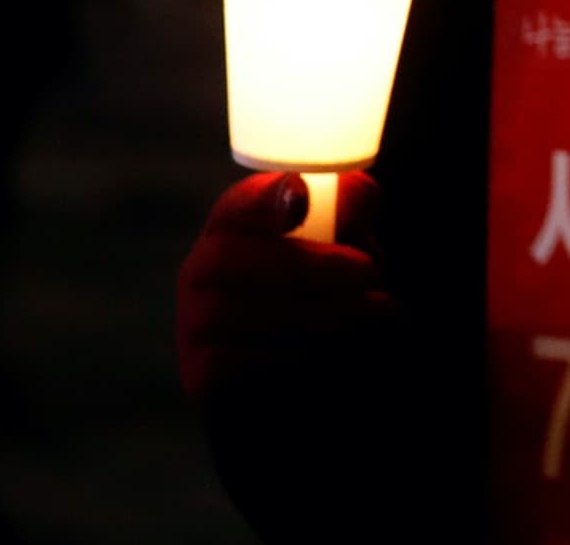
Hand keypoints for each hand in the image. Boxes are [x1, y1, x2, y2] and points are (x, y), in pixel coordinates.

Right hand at [176, 171, 390, 398]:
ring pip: (238, 312)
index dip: (263, 199)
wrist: (311, 372)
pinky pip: (238, 362)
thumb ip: (349, 213)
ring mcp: (193, 323)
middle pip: (229, 257)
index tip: (301, 199)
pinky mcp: (201, 373)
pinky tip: (332, 348)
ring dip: (318, 309)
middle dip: (307, 263)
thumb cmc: (328, 289)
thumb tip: (358, 196)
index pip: (236, 205)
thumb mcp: (345, 244)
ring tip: (376, 308)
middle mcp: (200, 271)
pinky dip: (293, 353)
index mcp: (232, 227)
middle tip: (368, 270)